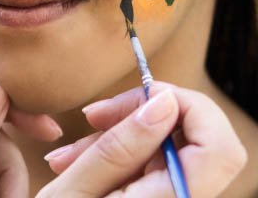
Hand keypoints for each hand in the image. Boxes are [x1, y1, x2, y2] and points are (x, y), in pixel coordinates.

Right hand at [39, 83, 245, 196]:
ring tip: (68, 153)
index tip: (137, 98)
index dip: (187, 108)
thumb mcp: (73, 193)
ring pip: (172, 153)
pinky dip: (121, 158)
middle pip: (201, 143)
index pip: (219, 147)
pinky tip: (80, 164)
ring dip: (123, 139)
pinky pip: (155, 170)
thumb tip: (163, 102)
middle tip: (95, 116)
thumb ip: (119, 148)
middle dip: (147, 116)